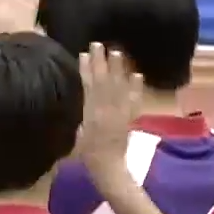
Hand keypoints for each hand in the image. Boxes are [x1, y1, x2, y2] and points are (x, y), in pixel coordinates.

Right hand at [76, 42, 142, 179]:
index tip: (84, 53)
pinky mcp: (129, 119)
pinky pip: (134, 101)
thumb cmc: (87, 155)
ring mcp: (119, 113)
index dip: (86, 69)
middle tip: (99, 44)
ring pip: (119, 87)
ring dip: (117, 69)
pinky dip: (136, 88)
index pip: (88, 85)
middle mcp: (106, 109)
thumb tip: (80, 99)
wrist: (108, 168)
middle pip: (104, 81)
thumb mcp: (76, 134)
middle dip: (101, 62)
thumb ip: (79, 116)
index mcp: (90, 113)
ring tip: (117, 53)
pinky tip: (138, 75)